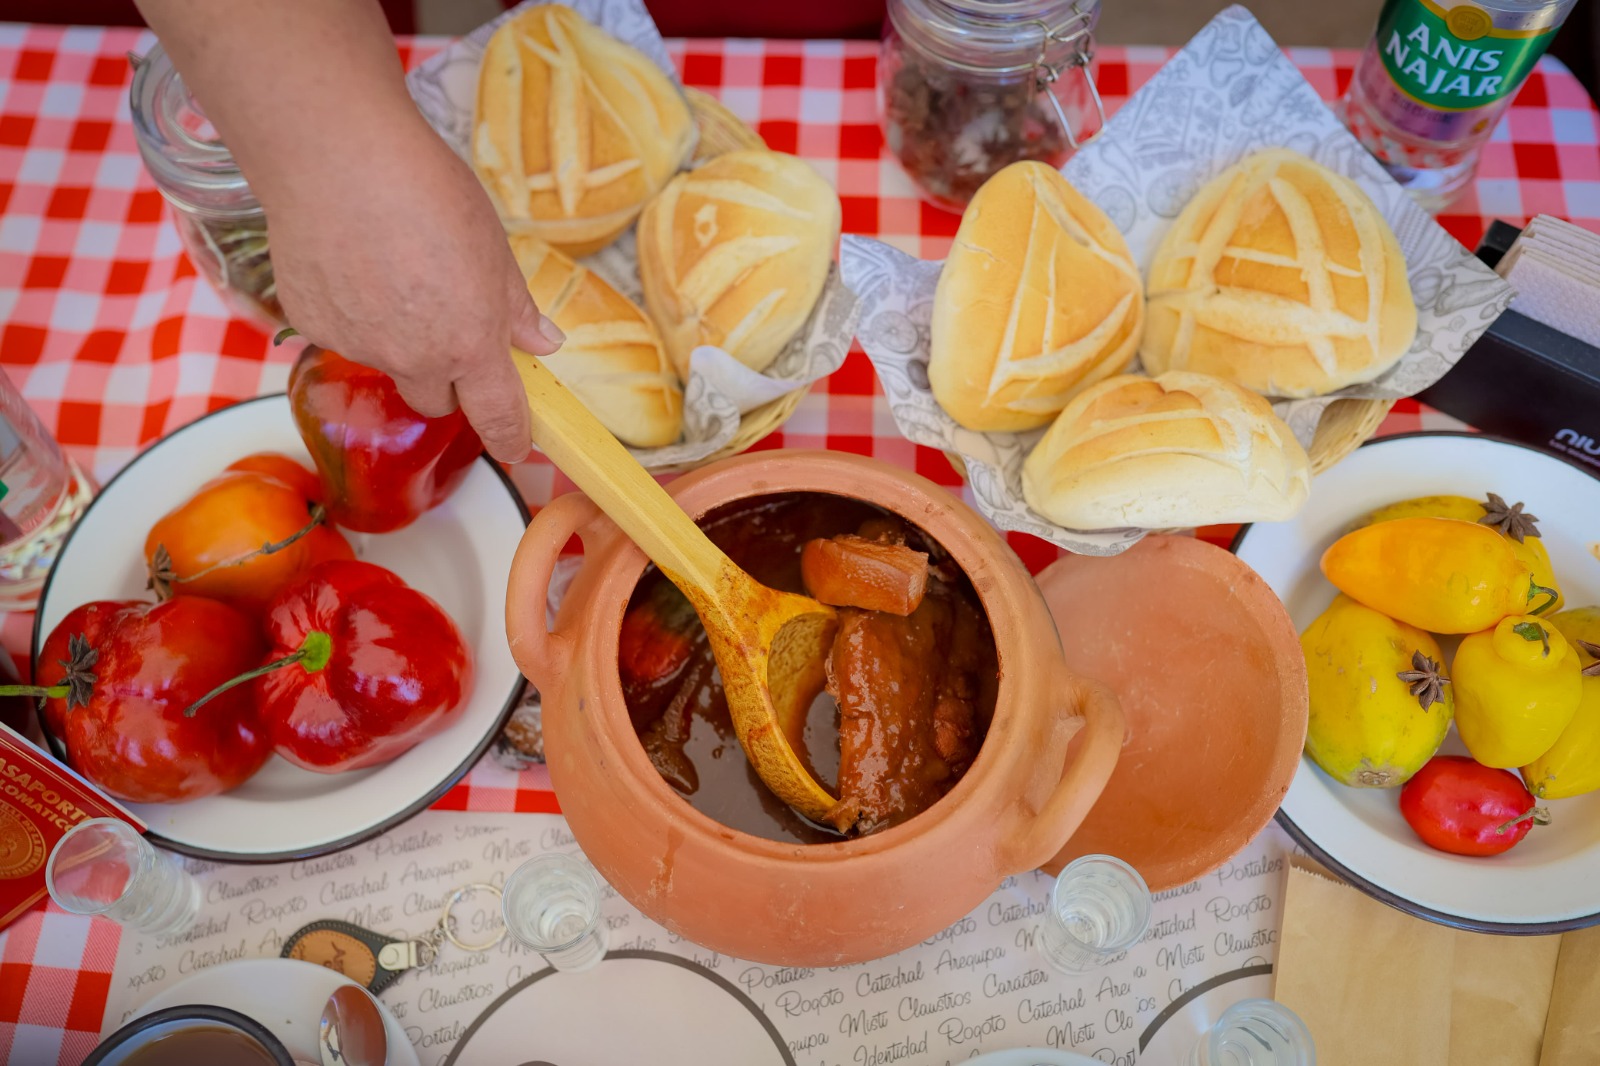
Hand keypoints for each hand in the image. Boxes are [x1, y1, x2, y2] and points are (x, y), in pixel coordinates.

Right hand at [265, 119, 562, 462]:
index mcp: (470, 344)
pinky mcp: (311, 325)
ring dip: (393, 335)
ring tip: (387, 268)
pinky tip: (348, 261)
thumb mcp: (493, 248)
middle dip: (445, 377)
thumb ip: (515, 307)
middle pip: (436, 399)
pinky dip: (348, 308)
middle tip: (443, 322)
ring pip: (385, 360)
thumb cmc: (427, 193)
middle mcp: (413, 358)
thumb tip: (543, 343)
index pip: (497, 413)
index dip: (510, 436)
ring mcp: (358, 346)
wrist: (339, 160)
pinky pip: (339, 332)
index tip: (515, 447)